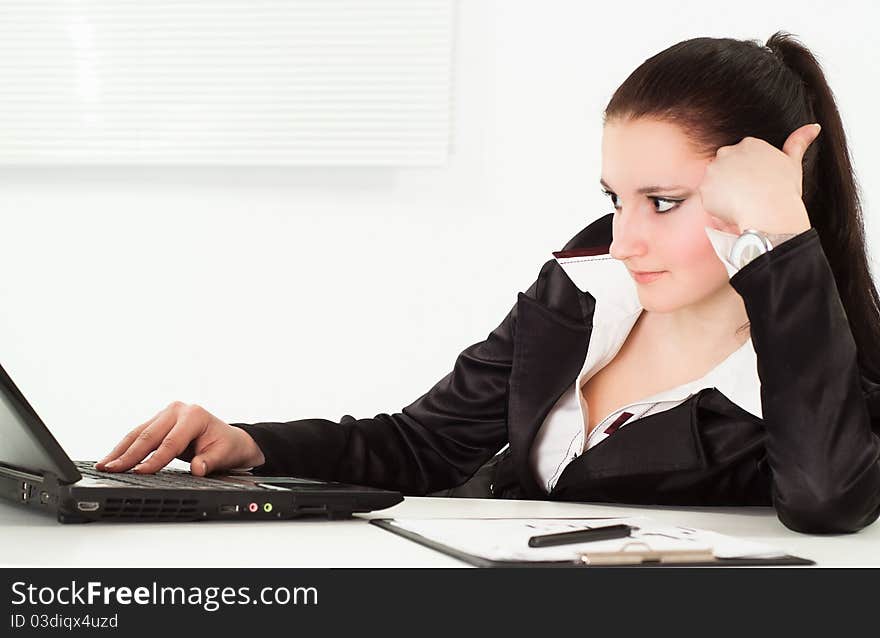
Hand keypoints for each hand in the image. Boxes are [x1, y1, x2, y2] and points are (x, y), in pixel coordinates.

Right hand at [94, 401, 265, 474]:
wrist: (229, 438)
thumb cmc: (227, 446)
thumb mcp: (223, 455)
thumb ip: (209, 462)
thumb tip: (198, 469)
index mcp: (194, 416)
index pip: (170, 442)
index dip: (154, 460)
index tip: (139, 473)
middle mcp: (178, 410)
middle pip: (149, 435)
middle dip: (128, 455)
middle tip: (111, 469)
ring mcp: (166, 414)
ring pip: (139, 433)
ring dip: (120, 451)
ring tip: (104, 466)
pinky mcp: (159, 421)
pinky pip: (139, 435)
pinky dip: (125, 448)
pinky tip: (112, 458)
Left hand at [699, 123, 819, 235]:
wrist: (770, 211)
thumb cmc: (784, 190)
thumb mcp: (793, 163)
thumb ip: (799, 143)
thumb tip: (813, 127)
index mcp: (749, 144)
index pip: (741, 157)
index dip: (747, 174)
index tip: (756, 185)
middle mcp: (728, 152)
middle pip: (724, 168)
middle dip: (732, 181)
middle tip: (747, 196)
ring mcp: (714, 169)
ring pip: (714, 183)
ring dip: (723, 193)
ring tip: (740, 204)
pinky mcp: (705, 188)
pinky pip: (707, 198)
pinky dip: (716, 206)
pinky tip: (731, 210)